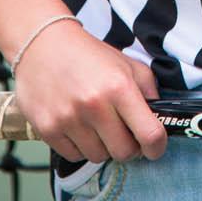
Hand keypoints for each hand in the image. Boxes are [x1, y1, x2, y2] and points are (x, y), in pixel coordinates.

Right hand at [12, 20, 168, 163]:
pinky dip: (80, 147)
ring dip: (102, 146)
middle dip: (129, 147)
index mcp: (119, 87)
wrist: (43, 44)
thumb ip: (148, 90)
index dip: (157, 147)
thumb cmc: (88, 55)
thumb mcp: (126, 63)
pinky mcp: (47, 129)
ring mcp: (69, 119)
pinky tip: (78, 126)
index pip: (150, 134)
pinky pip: (74, 156)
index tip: (155, 147)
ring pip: (98, 157)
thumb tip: (159, 118)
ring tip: (97, 125)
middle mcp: (94, 105)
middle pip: (124, 153)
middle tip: (124, 134)